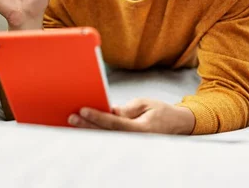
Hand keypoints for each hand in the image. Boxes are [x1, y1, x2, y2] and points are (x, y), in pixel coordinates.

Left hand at [68, 98, 195, 134]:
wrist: (176, 124)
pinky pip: (110, 138)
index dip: (97, 117)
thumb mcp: (145, 104)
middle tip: (72, 117)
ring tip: (73, 122)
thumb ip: (127, 109)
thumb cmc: (161, 112)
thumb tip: (109, 111)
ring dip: (89, 130)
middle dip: (87, 125)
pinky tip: (84, 127)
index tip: (83, 110)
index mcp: (141, 129)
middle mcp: (135, 140)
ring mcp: (131, 144)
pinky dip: (96, 132)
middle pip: (106, 133)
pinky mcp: (128, 144)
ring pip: (106, 138)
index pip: (114, 123)